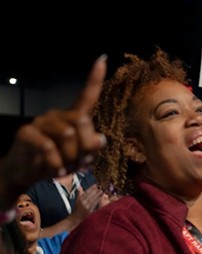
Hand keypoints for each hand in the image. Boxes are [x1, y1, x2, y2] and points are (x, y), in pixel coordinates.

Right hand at [0, 55, 106, 205]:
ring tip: (65, 167)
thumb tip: (100, 139)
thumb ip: (91, 148)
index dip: (95, 79)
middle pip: (83, 120)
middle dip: (86, 146)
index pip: (86, 97)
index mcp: (72, 118)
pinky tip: (55, 170)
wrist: (27, 174)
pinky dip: (56, 163)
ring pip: (68, 134)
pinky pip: (48, 147)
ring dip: (72, 157)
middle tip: (80, 163)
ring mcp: (41, 122)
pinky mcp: (26, 133)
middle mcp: (57, 115)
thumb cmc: (57, 162)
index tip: (102, 59)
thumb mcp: (80, 158)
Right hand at [71, 184, 103, 220]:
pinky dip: (97, 201)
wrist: (76, 218)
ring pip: (92, 199)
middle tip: (100, 187)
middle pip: (90, 195)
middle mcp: (83, 202)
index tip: (95, 185)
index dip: (91, 188)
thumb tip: (80, 186)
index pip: (86, 192)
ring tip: (102, 191)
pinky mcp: (89, 211)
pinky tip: (101, 198)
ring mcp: (86, 207)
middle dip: (95, 191)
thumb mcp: (77, 201)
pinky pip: (94, 205)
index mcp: (80, 199)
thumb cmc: (77, 209)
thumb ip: (79, 193)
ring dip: (97, 195)